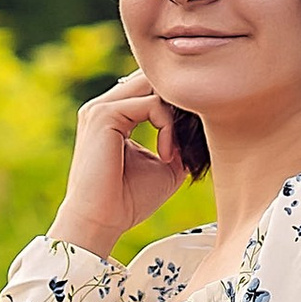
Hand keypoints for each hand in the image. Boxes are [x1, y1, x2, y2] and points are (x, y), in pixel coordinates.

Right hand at [52, 74, 188, 259]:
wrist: (99, 222)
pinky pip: (152, 104)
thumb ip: (178, 141)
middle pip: (153, 79)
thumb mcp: (164, 167)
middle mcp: (104, 105)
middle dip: (178, 103)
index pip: (150, 88)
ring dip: (175, 115)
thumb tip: (201, 127)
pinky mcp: (105, 114)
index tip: (187, 140)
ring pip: (154, 87)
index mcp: (113, 115)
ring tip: (174, 150)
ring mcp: (102, 107)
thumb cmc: (127, 201)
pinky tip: (165, 155)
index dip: (176, 105)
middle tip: (190, 135)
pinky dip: (167, 127)